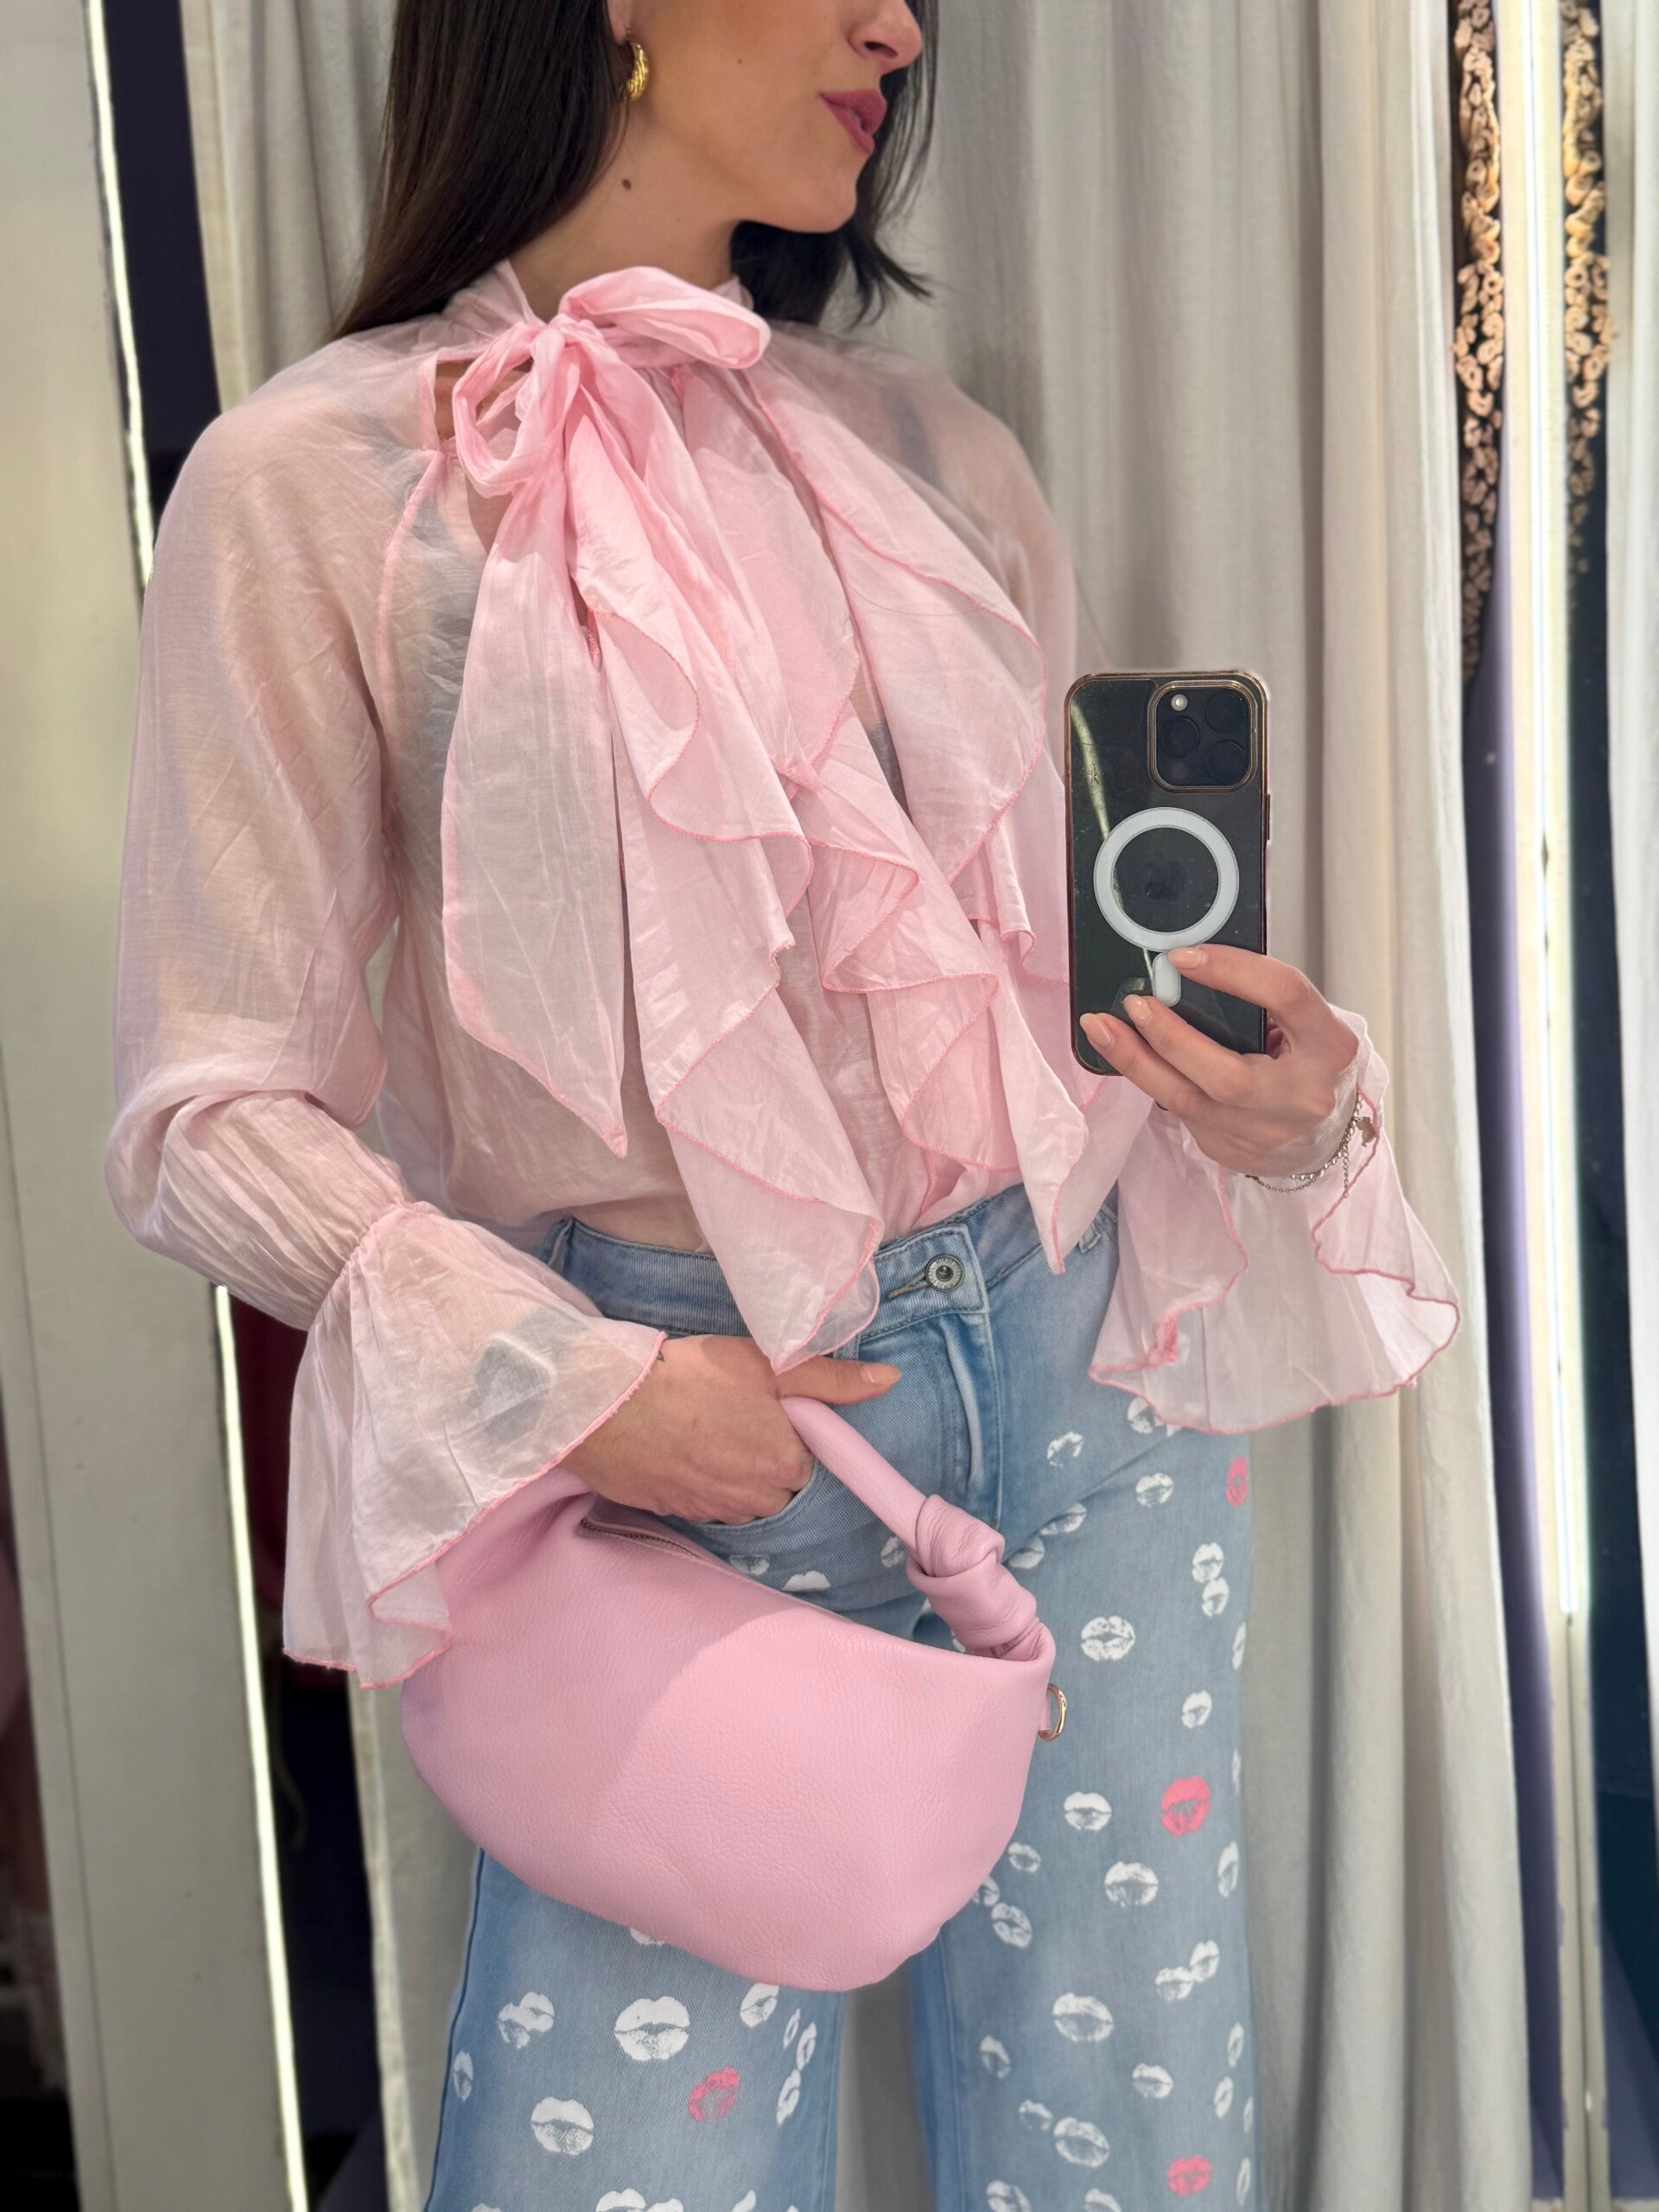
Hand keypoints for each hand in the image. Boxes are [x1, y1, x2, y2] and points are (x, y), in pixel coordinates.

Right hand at [560, 1333, 900, 1522]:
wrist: (609, 1407)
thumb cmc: (692, 1379)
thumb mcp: (769, 1365)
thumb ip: (832, 1378)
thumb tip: (890, 1380)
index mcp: (785, 1466)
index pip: (806, 1460)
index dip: (788, 1432)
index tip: (765, 1409)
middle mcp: (755, 1500)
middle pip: (776, 1484)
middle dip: (762, 1456)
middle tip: (732, 1414)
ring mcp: (713, 1511)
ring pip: (740, 1497)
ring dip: (731, 1472)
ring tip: (705, 1429)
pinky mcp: (676, 1512)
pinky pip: (704, 1501)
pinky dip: (699, 1480)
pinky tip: (682, 1448)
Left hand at [1079, 944, 1361, 1179]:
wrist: (1323, 1134)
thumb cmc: (1306, 1063)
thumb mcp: (1303, 1025)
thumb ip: (1260, 1001)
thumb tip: (1182, 971)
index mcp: (1330, 1047)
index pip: (1284, 996)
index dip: (1231, 970)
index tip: (1181, 958)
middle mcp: (1303, 1097)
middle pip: (1226, 1074)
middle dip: (1169, 1037)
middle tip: (1134, 1003)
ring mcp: (1266, 1133)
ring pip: (1188, 1100)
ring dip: (1136, 1062)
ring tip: (1101, 1028)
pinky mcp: (1233, 1150)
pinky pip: (1180, 1112)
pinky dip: (1150, 1079)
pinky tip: (1127, 1056)